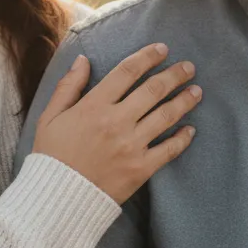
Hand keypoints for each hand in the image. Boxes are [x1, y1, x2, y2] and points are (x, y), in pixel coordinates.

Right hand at [34, 43, 200, 203]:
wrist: (57, 198)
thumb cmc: (51, 156)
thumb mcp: (50, 116)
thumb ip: (69, 86)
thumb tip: (83, 60)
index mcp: (94, 106)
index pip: (127, 72)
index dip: (147, 57)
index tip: (162, 49)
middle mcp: (116, 122)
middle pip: (153, 90)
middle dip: (175, 75)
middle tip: (188, 67)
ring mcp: (131, 145)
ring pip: (166, 116)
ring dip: (184, 100)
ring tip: (196, 91)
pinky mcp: (140, 169)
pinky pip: (168, 150)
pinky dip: (182, 138)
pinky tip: (190, 129)